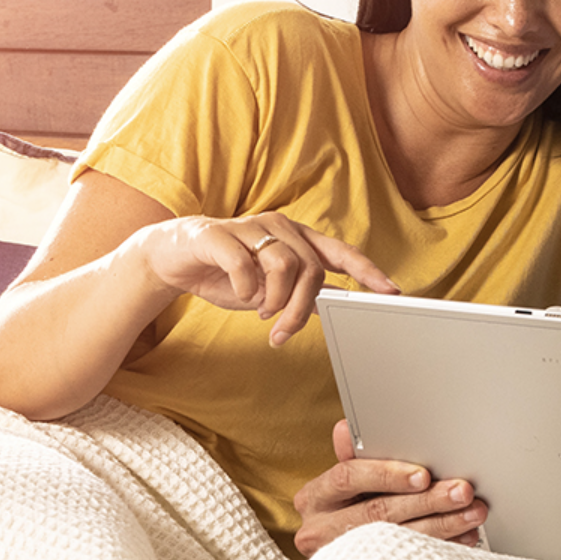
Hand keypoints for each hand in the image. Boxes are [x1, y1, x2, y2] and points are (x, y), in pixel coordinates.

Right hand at [127, 213, 399, 345]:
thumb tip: (333, 307)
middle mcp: (277, 227)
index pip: (339, 253)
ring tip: (260, 313)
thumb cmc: (224, 272)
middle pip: (311, 268)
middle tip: (282, 332)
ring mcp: (248, 227)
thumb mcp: (267, 291)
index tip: (390, 291)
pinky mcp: (217, 234)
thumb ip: (298, 294)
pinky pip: (244, 264)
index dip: (366, 271)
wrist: (170, 258)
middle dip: (302, 307)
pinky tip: (239, 296)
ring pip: (285, 265)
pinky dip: (246, 288)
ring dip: (275, 300)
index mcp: (294, 238)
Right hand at [291, 419, 486, 555]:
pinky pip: (411, 559)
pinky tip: (463, 535)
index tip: (423, 474)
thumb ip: (351, 458)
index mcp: (315, 498)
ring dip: (443, 524)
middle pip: (379, 512)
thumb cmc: (340, 510)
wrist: (330, 557)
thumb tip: (346, 428)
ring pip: (399, 539)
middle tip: (462, 491)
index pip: (348, 477)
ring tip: (472, 512)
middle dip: (427, 500)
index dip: (387, 474)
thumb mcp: (341, 485)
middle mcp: (321, 528)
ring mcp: (344, 555)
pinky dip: (443, 546)